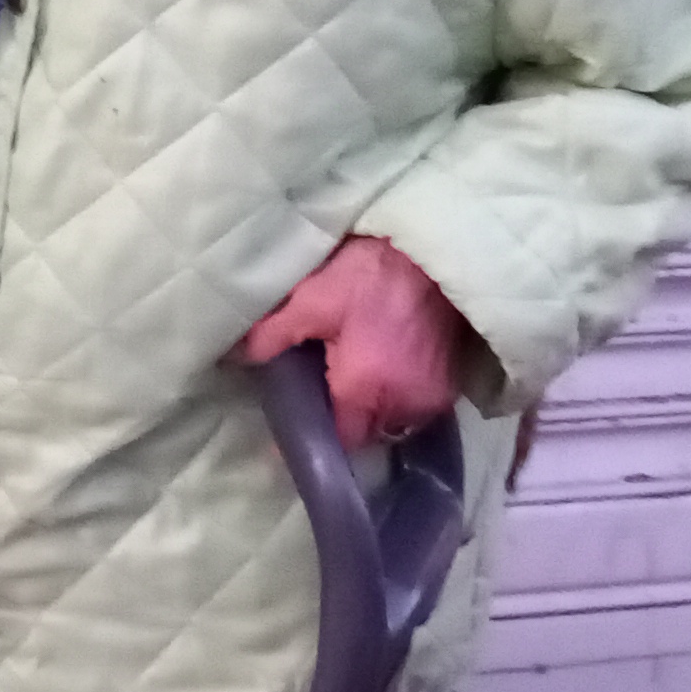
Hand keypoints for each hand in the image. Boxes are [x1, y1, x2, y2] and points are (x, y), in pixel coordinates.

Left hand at [238, 238, 469, 447]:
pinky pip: (415, 407)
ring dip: (372, 409)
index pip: (338, 440)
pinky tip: (381, 369)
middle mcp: (403, 404)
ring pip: (392, 423)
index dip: (315, 435)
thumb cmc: (371, 274)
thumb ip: (273, 334)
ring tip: (351, 380)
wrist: (433, 252)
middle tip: (321, 390)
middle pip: (366, 433)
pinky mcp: (450, 382)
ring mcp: (432, 396)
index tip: (294, 426)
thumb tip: (240, 358)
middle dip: (344, 419)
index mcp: (365, 390)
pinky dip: (396, 396)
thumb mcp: (313, 299)